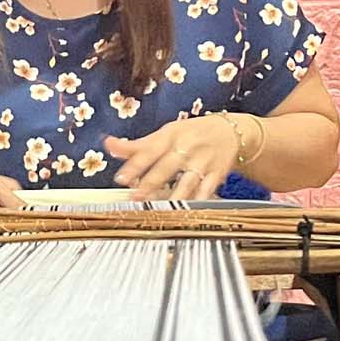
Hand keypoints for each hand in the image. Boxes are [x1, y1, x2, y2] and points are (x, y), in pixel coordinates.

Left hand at [105, 114, 239, 201]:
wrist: (231, 131)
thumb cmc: (191, 133)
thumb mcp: (165, 134)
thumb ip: (137, 145)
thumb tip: (109, 144)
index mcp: (170, 135)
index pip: (150, 150)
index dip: (135, 165)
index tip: (121, 178)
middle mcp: (187, 147)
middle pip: (167, 167)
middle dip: (151, 182)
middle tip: (136, 197)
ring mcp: (203, 161)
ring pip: (187, 180)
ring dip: (174, 195)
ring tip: (161, 209)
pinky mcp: (218, 173)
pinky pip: (207, 188)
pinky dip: (199, 199)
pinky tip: (190, 209)